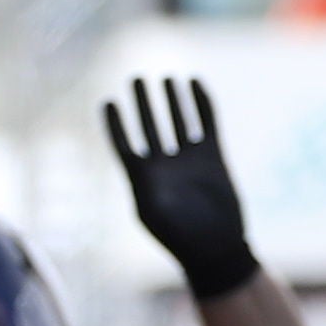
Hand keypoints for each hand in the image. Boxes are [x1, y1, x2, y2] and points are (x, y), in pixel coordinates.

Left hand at [105, 77, 258, 301]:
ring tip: (166, 77)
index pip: (124, 144)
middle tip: (137, 78)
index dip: (115, 125)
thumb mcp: (154, 212)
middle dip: (143, 103)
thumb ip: (143, 184)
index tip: (108, 102)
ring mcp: (189, 160)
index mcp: (143, 178)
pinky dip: (201, 104)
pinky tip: (195, 84)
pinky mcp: (213, 158)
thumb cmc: (180, 236)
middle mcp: (164, 166)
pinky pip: (206, 124)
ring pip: (178, 121)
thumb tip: (138, 163)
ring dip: (171, 100)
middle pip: (150, 126)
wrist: (217, 249)